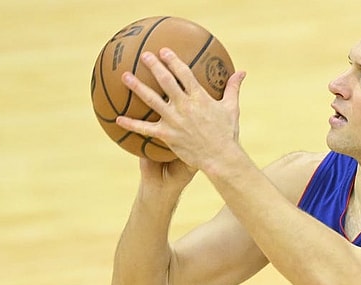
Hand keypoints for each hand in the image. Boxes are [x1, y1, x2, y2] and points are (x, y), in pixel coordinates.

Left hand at [116, 48, 246, 170]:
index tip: (164, 51)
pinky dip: (132, 124)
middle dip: (154, 66)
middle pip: (165, 81)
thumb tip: (241, 73)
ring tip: (125, 76)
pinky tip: (119, 119)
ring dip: (137, 87)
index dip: (173, 60)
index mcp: (199, 97)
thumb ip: (233, 88)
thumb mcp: (232, 108)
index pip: (184, 73)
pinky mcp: (167, 135)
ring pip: (152, 100)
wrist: (220, 157)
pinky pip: (146, 129)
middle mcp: (185, 106)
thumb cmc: (227, 133)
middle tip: (144, 56)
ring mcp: (174, 120)